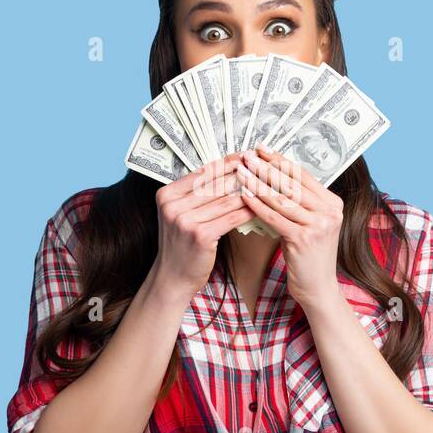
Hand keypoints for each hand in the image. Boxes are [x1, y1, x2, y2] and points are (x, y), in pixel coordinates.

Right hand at [151, 153, 254, 301]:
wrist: (173, 277)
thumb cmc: (182, 244)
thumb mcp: (180, 214)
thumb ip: (197, 194)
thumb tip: (229, 169)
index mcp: (166, 194)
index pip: (202, 172)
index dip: (227, 162)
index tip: (246, 155)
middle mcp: (172, 206)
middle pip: (215, 184)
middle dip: (242, 174)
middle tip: (262, 166)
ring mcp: (185, 221)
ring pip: (226, 200)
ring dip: (249, 191)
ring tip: (266, 184)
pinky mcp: (201, 236)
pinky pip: (231, 218)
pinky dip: (248, 211)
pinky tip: (260, 206)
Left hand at [236, 146, 342, 309]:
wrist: (318, 287)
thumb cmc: (309, 255)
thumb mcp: (310, 223)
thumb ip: (299, 202)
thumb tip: (272, 175)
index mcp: (333, 203)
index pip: (303, 175)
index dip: (280, 160)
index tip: (261, 149)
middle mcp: (330, 212)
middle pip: (292, 182)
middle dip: (266, 167)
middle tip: (247, 155)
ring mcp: (319, 225)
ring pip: (281, 197)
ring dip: (258, 182)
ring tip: (241, 171)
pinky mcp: (303, 239)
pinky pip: (274, 217)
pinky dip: (257, 205)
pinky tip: (243, 195)